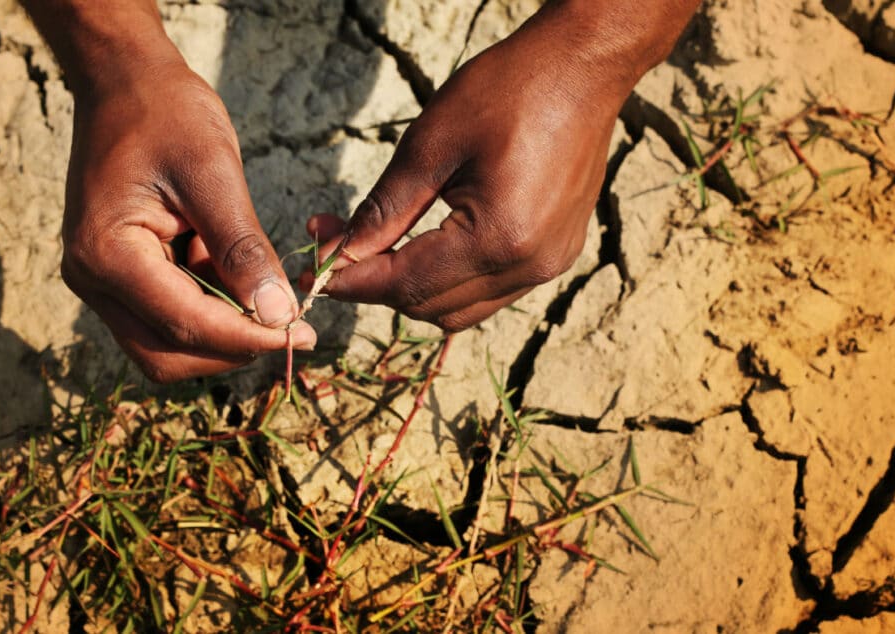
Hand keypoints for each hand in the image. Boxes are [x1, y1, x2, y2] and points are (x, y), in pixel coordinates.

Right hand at [59, 52, 314, 382]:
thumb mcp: (213, 173)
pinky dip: (208, 307)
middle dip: (230, 348)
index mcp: (106, 253)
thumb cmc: (166, 113)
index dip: (247, 338)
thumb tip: (278, 313)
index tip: (303, 334)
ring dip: (219, 331)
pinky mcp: (116, 275)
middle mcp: (91, 278)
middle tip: (290, 327)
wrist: (124, 81)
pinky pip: (164, 315)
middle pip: (166, 354)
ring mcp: (99, 280)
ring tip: (265, 291)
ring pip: (165, 343)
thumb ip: (242, 248)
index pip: (184, 324)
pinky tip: (236, 271)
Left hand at [304, 0, 687, 331]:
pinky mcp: (556, 256)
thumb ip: (384, 210)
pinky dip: (449, 280)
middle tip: (334, 242)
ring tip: (375, 243)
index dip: (352, 281)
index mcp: (498, 238)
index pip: (406, 285)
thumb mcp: (430, 144)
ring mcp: (548, 265)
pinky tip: (426, 242)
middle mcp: (529, 265)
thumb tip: (339, 255)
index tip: (312, 268)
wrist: (581, 68)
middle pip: (430, 308)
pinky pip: (490, 292)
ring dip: (412, 287)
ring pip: (459, 310)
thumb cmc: (507, 90)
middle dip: (376, 283)